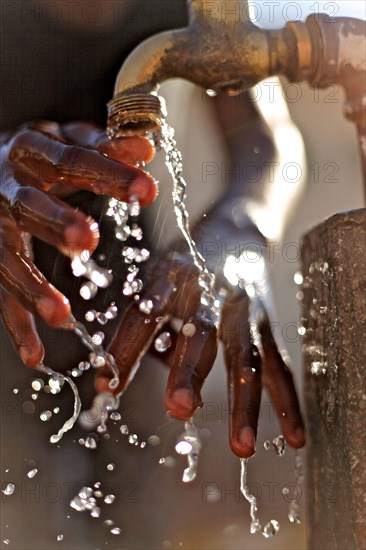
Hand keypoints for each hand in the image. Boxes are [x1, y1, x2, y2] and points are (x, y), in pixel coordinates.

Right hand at [0, 120, 155, 367]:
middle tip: (88, 240)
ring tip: (61, 315)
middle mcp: (4, 187)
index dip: (108, 173)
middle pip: (28, 206)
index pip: (71, 161)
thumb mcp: (67, 141)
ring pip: (4, 257)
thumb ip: (103, 147)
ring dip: (30, 287)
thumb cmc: (39, 155)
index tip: (147, 188)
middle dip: (56, 222)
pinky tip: (34, 355)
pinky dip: (16, 324)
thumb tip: (145, 149)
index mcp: (29, 151)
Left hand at [95, 235, 304, 457]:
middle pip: (200, 333)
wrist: (234, 230)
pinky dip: (287, 402)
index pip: (144, 315)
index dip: (126, 349)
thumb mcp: (156, 278)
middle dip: (189, 371)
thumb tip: (117, 380)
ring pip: (246, 356)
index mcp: (171, 276)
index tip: (108, 389)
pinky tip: (294, 438)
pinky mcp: (268, 320)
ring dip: (244, 402)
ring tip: (241, 446)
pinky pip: (278, 364)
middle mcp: (210, 290)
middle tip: (179, 409)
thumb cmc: (184, 264)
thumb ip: (143, 324)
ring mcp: (244, 306)